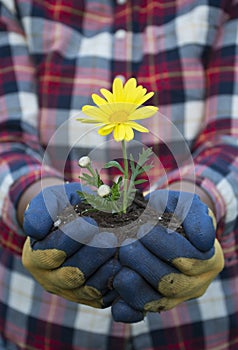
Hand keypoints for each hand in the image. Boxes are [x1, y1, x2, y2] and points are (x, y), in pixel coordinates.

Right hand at [22, 183, 119, 307]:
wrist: (83, 218)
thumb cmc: (67, 206)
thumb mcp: (52, 200)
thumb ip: (41, 211)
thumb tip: (35, 231)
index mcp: (36, 257)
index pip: (51, 253)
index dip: (71, 238)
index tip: (90, 223)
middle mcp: (51, 279)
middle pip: (71, 274)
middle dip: (92, 255)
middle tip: (110, 238)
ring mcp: (72, 291)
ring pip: (89, 288)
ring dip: (106, 268)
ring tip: (120, 248)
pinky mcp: (92, 298)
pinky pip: (104, 296)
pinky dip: (115, 281)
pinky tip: (126, 262)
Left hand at [111, 190, 223, 321]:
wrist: (159, 222)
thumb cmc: (172, 212)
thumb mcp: (185, 204)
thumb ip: (195, 216)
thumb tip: (202, 243)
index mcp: (207, 260)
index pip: (187, 258)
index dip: (163, 244)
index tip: (142, 227)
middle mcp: (194, 284)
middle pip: (170, 282)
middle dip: (143, 260)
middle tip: (126, 242)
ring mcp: (173, 298)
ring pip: (154, 301)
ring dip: (132, 282)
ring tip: (120, 257)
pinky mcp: (151, 305)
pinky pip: (139, 314)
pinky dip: (126, 309)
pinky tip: (115, 298)